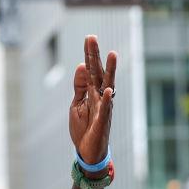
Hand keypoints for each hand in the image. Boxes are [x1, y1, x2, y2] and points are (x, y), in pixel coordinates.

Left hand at [69, 35, 117, 168]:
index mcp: (92, 92)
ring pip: (107, 86)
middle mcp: (101, 97)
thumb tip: (80, 66)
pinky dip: (107, 100)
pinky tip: (108, 90)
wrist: (88, 152)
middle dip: (95, 56)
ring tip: (112, 54)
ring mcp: (103, 108)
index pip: (90, 70)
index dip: (90, 55)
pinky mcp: (102, 122)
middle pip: (98, 73)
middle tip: (92, 37)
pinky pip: (105, 110)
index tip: (89, 37)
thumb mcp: (76, 104)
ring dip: (109, 71)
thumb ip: (79, 86)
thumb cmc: (84, 127)